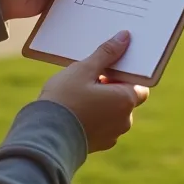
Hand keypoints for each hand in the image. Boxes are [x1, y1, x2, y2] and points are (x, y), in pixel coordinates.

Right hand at [40, 31, 149, 152]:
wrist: (44, 137)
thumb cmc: (65, 100)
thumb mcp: (84, 70)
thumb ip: (106, 53)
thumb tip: (125, 37)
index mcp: (126, 101)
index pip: (139, 85)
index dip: (124, 77)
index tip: (105, 72)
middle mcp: (124, 121)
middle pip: (125, 99)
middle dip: (111, 90)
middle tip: (89, 82)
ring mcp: (112, 136)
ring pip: (113, 114)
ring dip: (102, 104)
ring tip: (78, 97)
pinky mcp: (98, 146)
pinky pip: (102, 127)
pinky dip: (93, 119)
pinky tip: (75, 112)